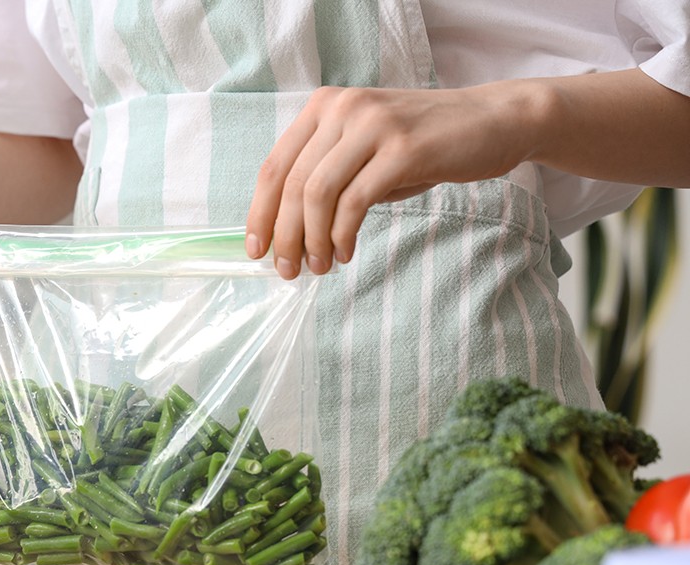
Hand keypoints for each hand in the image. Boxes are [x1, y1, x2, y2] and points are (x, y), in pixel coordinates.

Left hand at [245, 84, 533, 278]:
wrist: (493, 121)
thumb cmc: (422, 146)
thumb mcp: (363, 152)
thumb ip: (326, 177)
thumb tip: (286, 232)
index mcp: (324, 107)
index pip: (275, 167)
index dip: (259, 214)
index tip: (257, 252)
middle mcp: (343, 108)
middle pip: (293, 184)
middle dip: (285, 236)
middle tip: (288, 271)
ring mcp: (373, 125)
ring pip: (318, 194)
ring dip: (312, 240)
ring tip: (319, 267)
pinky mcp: (403, 149)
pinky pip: (355, 201)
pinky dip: (342, 235)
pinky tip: (345, 253)